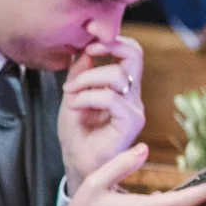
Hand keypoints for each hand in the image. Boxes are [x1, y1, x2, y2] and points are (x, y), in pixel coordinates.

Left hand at [59, 36, 145, 196]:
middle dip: (107, 48)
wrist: (76, 162)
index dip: (111, 42)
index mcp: (122, 87)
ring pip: (117, 75)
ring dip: (86, 79)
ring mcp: (133, 109)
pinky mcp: (130, 123)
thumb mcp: (73, 94)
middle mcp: (132, 96)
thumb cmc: (76, 133)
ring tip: (70, 93)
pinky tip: (74, 106)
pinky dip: (88, 97)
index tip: (87, 44)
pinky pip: (112, 98)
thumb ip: (80, 72)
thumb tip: (83, 49)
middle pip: (134, 55)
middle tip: (86, 53)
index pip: (130, 53)